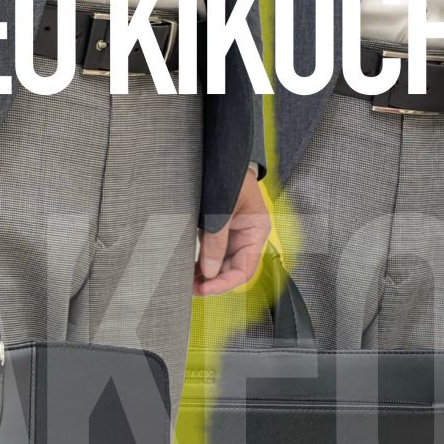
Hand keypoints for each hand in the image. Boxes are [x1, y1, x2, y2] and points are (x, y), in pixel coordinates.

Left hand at [195, 168, 269, 295]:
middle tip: (190, 288)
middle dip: (212, 281)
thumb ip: (216, 242)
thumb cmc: (229, 176)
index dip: (224, 283)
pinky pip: (212, 252)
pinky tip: (189, 269)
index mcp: (256, 232)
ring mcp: (233, 234)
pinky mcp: (219, 230)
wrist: (222, 155)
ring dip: (205, 274)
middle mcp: (247, 237)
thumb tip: (209, 272)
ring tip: (187, 281)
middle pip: (231, 270)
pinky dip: (201, 262)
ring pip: (221, 264)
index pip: (244, 270)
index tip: (204, 289)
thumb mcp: (221, 210)